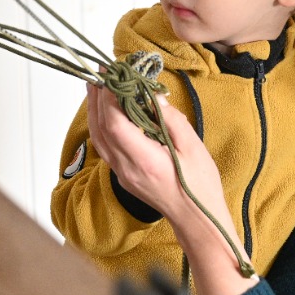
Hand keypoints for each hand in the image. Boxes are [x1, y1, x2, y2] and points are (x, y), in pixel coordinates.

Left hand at [85, 83, 223, 230]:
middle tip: (100, 74)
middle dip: (97, 99)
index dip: (109, 98)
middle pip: (100, 130)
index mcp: (145, 160)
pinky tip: (107, 113)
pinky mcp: (123, 176)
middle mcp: (126, 168)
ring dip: (95, 112)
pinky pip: (105, 147)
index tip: (113, 75)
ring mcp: (122, 174)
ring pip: (98, 139)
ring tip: (97, 88)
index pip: (115, 124)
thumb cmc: (199, 185)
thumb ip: (171, 120)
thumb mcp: (193, 147)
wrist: (196, 220)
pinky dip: (101, 126)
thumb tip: (153, 97)